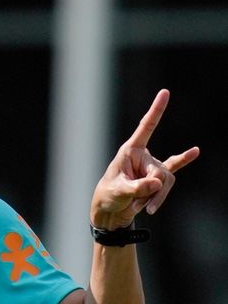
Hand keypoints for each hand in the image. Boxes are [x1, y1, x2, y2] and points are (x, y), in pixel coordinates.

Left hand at [90, 89, 199, 229]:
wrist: (109, 211)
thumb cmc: (108, 197)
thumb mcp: (119, 193)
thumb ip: (138, 188)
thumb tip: (158, 184)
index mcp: (130, 151)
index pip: (146, 127)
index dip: (156, 110)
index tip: (165, 92)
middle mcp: (142, 156)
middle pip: (160, 172)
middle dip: (152, 191)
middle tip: (136, 203)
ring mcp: (150, 167)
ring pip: (167, 181)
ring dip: (157, 198)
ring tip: (141, 207)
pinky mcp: (155, 178)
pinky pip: (173, 167)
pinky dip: (183, 160)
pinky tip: (195, 151)